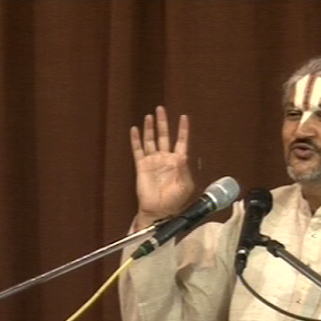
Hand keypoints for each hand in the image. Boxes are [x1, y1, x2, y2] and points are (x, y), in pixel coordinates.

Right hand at [130, 106, 194, 228]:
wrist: (159, 210)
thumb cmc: (175, 200)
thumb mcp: (185, 185)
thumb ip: (184, 169)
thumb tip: (183, 154)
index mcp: (178, 162)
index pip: (181, 141)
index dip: (183, 129)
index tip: (184, 116)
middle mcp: (165, 158)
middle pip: (164, 136)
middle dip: (163, 123)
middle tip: (161, 109)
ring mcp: (153, 161)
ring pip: (151, 140)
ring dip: (150, 128)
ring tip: (149, 116)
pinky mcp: (141, 166)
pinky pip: (138, 150)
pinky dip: (136, 140)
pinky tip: (135, 129)